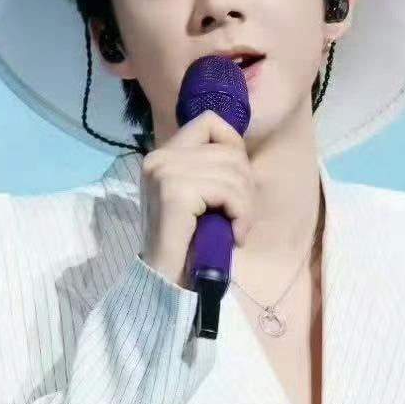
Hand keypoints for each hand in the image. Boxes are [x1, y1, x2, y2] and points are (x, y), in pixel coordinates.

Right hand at [138, 111, 254, 289]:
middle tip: (239, 217)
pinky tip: (234, 235)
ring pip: (233, 171)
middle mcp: (159, 157)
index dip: (233, 146)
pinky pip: (227, 190)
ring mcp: (165, 172)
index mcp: (162, 155)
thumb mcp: (200, 198)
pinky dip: (240, 214)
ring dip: (245, 205)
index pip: (209, 121)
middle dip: (245, 185)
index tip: (236, 182)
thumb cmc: (187, 244)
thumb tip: (240, 150)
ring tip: (236, 229)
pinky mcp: (175, 191)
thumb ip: (210, 169)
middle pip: (228, 150)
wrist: (165, 282)